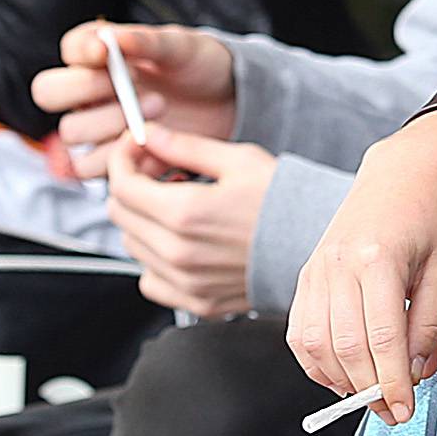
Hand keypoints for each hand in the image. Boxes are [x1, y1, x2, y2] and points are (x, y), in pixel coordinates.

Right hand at [31, 22, 236, 175]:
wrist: (226, 102)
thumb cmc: (197, 66)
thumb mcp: (181, 46)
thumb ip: (146, 41)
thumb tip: (111, 38)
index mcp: (98, 53)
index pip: (69, 49)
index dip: (81, 52)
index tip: (105, 53)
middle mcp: (87, 90)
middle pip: (49, 93)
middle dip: (87, 92)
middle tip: (132, 88)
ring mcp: (95, 126)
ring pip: (70, 134)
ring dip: (109, 126)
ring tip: (157, 110)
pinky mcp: (110, 158)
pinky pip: (90, 168)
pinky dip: (121, 159)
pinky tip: (155, 144)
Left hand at [105, 126, 275, 317]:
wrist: (316, 246)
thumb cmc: (287, 203)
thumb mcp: (238, 160)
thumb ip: (185, 147)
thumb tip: (149, 135)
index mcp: (185, 213)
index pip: (121, 186)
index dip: (122, 160)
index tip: (134, 150)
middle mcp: (179, 252)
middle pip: (120, 214)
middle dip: (132, 185)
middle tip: (161, 171)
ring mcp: (185, 281)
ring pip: (132, 245)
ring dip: (144, 220)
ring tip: (179, 204)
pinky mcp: (195, 301)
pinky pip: (150, 280)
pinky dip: (155, 259)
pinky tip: (181, 241)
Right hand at [287, 109, 436, 423]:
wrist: (401, 173)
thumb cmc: (431, 217)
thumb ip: (430, 322)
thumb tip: (416, 373)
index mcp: (378, 258)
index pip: (381, 339)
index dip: (392, 383)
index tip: (405, 411)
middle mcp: (338, 264)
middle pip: (345, 348)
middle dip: (368, 390)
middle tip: (392, 412)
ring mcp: (316, 268)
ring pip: (315, 344)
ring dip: (340, 382)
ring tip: (369, 397)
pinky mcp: (306, 273)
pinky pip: (300, 331)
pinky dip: (316, 363)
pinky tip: (341, 376)